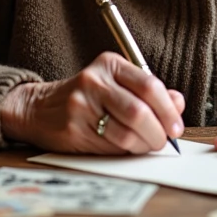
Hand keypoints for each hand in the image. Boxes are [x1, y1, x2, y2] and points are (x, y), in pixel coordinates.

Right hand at [0, 52, 184, 153]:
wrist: (38, 108)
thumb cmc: (86, 97)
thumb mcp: (116, 84)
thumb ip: (148, 92)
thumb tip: (177, 104)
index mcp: (109, 64)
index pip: (149, 85)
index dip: (169, 110)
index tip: (176, 126)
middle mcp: (94, 81)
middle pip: (139, 112)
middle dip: (158, 132)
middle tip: (163, 141)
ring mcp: (81, 105)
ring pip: (126, 133)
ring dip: (144, 145)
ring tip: (146, 145)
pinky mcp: (73, 128)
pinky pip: (110, 147)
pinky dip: (126, 152)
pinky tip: (127, 148)